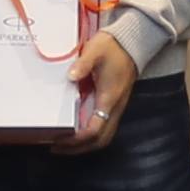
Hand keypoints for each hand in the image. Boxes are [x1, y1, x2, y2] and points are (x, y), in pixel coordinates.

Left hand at [59, 33, 139, 152]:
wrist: (132, 42)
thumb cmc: (113, 47)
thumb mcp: (96, 50)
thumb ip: (83, 63)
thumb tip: (71, 76)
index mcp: (109, 98)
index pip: (95, 129)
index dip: (77, 139)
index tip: (59, 139)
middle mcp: (114, 107)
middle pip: (100, 140)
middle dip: (79, 149)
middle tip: (57, 148)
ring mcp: (115, 107)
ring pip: (103, 136)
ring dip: (85, 145)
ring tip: (63, 144)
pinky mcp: (113, 104)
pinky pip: (103, 127)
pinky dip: (89, 135)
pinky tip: (75, 130)